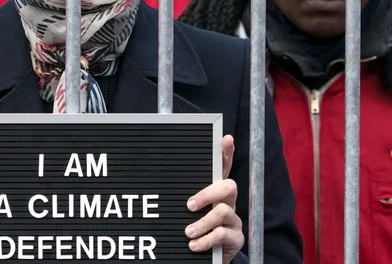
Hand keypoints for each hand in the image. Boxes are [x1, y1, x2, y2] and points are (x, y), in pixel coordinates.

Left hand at [185, 134, 243, 263]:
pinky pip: (222, 234)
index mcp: (214, 191)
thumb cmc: (195, 229)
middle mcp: (227, 202)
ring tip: (188, 233)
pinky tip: (193, 245)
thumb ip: (181, 196)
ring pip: (222, 211)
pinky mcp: (235, 237)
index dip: (226, 153)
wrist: (207, 258)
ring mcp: (233, 219)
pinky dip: (205, 240)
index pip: (222, 168)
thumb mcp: (188, 212)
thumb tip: (156, 178)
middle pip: (228, 186)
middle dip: (208, 193)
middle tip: (189, 205)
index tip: (225, 139)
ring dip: (202, 223)